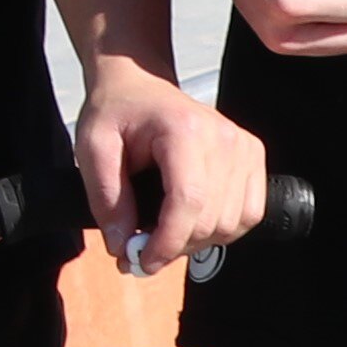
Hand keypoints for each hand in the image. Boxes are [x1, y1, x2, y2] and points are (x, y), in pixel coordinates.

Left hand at [73, 54, 267, 270]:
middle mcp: (224, 137)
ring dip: (196, 242)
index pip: (189, 200)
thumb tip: (123, 247)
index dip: (167, 242)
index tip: (140, 261)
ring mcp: (244, 147)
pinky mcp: (253, 156)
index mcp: (184, 129)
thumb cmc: (116, 113)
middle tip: (142, 250)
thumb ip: (105, 199)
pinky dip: (222, 230)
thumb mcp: (92, 149)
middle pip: (212, 219)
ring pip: (232, 224)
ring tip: (165, 232)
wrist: (140, 85)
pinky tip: (193, 221)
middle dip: (175, 247)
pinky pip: (249, 214)